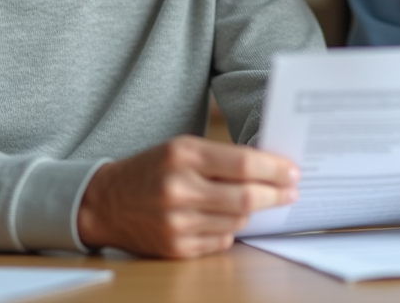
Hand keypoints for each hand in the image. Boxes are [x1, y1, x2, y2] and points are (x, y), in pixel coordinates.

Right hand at [77, 135, 299, 257]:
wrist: (106, 202)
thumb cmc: (152, 169)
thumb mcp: (181, 149)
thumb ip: (221, 157)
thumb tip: (270, 170)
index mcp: (183, 156)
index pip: (243, 164)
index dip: (275, 169)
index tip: (293, 172)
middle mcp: (179, 189)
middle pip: (246, 197)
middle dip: (275, 195)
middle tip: (291, 192)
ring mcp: (177, 223)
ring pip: (237, 222)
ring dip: (251, 213)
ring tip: (255, 203)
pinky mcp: (176, 248)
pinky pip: (221, 242)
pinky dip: (229, 231)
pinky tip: (224, 219)